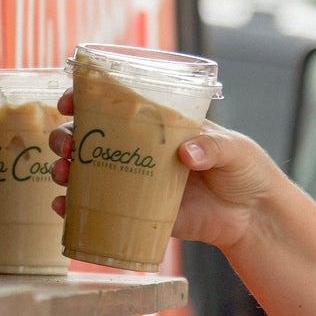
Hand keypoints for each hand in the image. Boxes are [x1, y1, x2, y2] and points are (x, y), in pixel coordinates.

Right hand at [49, 92, 280, 254]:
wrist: (254, 216)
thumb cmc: (246, 170)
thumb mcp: (234, 149)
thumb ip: (213, 146)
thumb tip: (187, 154)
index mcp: (159, 125)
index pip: (116, 105)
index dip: (86, 99)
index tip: (69, 101)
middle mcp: (141, 150)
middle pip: (92, 138)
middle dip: (68, 136)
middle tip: (66, 143)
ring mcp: (137, 182)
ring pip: (89, 172)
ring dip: (66, 169)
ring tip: (61, 173)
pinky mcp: (140, 213)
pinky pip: (101, 210)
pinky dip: (76, 209)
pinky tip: (62, 207)